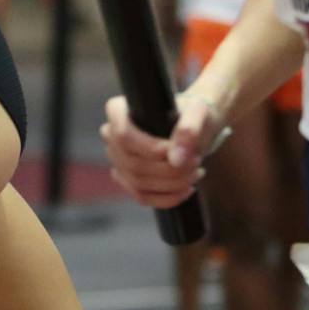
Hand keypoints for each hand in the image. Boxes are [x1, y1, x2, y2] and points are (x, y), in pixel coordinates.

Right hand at [100, 92, 219, 208]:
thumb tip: (176, 161)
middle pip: (133, 163)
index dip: (150, 149)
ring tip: (196, 172)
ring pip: (138, 183)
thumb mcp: (198, 112)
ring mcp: (117, 160)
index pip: (123, 136)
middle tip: (196, 162)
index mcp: (118, 111)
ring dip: (172, 184)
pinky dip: (167, 198)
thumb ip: (189, 129)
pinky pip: (142, 197)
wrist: (194, 127)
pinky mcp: (128, 180)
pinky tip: (188, 189)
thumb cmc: (193, 113)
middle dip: (169, 170)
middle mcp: (111, 135)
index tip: (178, 151)